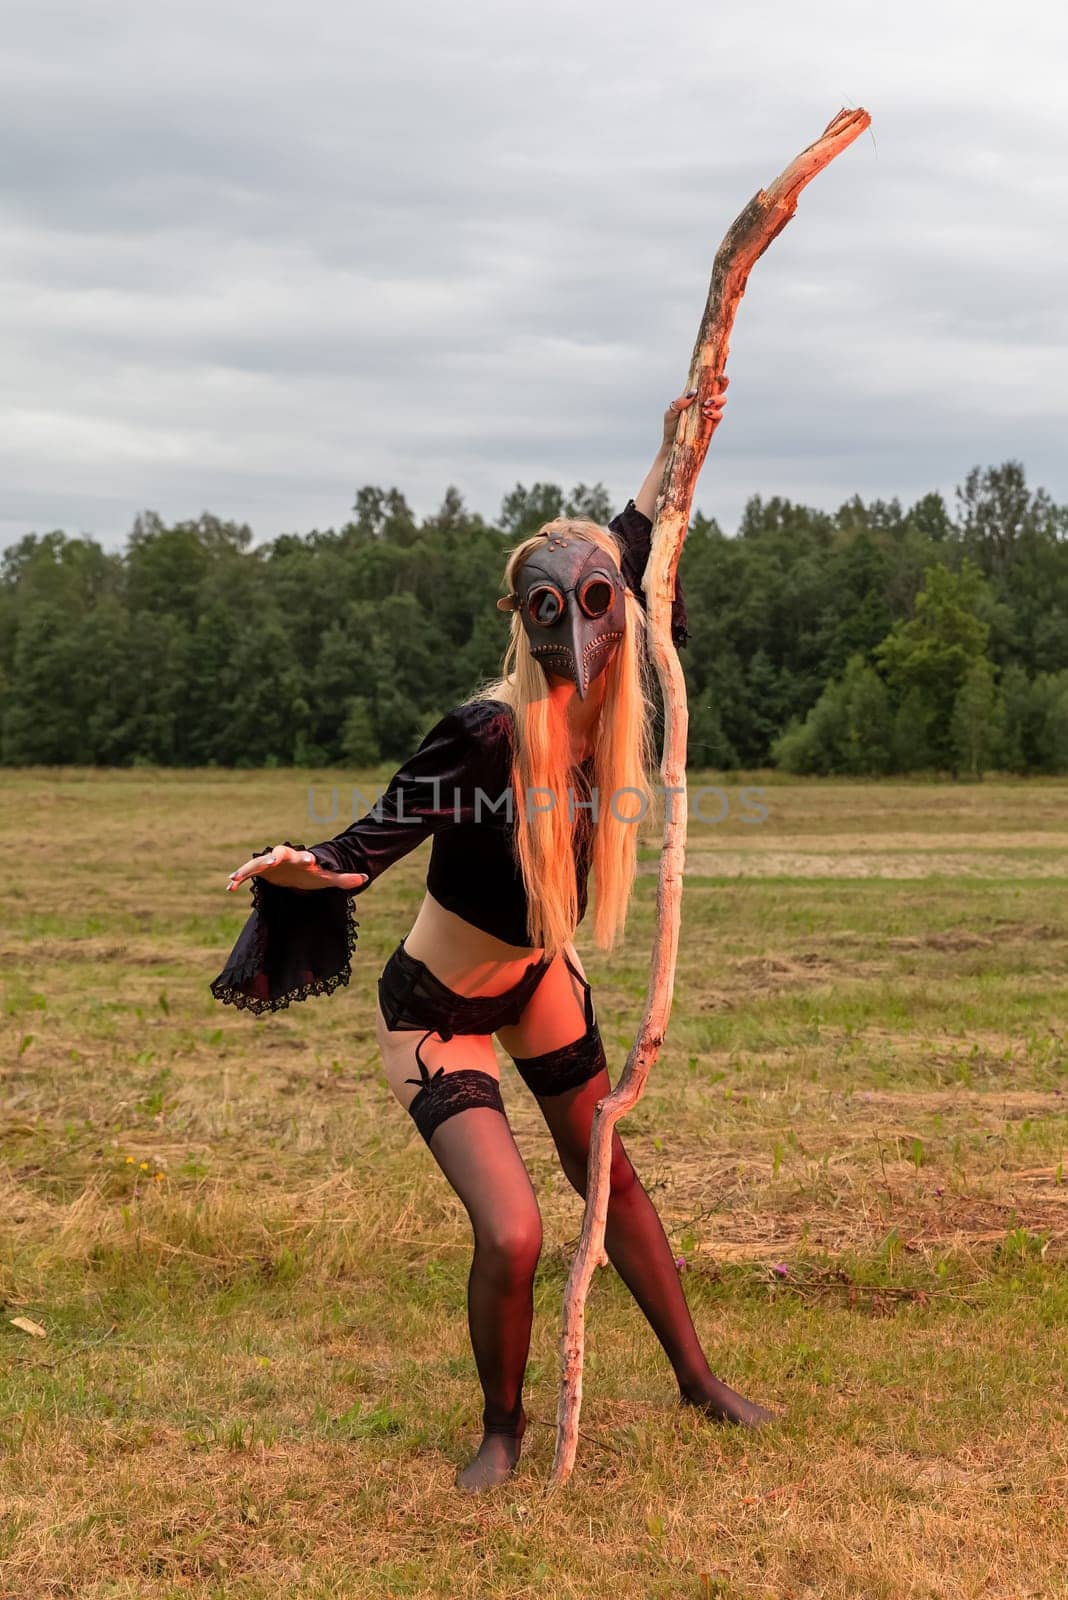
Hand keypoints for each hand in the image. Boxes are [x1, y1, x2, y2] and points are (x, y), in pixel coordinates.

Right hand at [225, 843, 368, 893]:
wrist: (297, 871)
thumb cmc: (313, 874)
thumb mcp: (328, 878)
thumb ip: (344, 878)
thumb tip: (365, 878)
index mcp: (300, 858)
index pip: (302, 855)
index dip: (304, 857)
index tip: (308, 861)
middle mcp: (283, 858)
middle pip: (276, 854)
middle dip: (271, 858)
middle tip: (269, 863)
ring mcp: (269, 863)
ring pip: (256, 864)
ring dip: (247, 869)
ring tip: (235, 878)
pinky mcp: (259, 871)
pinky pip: (246, 873)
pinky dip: (238, 878)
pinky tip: (229, 887)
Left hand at [660, 376, 727, 449]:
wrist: (673, 445)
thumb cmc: (671, 426)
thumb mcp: (671, 411)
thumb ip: (680, 401)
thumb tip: (693, 392)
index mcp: (696, 395)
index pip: (707, 381)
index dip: (714, 374)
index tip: (716, 369)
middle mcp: (705, 401)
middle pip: (720, 388)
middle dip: (723, 381)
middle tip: (720, 379)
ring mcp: (710, 412)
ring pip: (722, 400)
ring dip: (717, 399)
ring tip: (706, 404)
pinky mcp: (712, 424)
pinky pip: (719, 415)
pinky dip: (715, 412)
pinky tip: (706, 413)